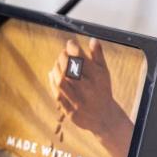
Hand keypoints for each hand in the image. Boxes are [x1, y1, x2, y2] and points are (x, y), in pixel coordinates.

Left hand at [48, 38, 133, 156]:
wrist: (104, 117)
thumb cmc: (102, 89)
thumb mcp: (104, 72)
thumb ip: (98, 56)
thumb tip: (92, 39)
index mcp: (98, 78)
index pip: (82, 59)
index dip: (73, 48)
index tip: (70, 44)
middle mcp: (88, 90)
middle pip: (69, 69)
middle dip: (63, 57)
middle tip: (63, 53)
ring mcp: (79, 101)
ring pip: (62, 81)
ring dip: (56, 69)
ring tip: (58, 63)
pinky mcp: (71, 111)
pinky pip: (57, 95)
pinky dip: (53, 82)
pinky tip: (53, 74)